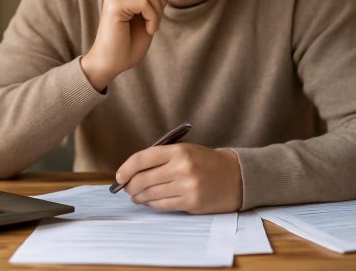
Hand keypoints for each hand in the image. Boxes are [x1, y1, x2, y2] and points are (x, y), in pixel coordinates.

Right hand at [81, 0, 167, 90]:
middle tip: (156, 20)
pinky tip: (149, 30)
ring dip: (158, 12)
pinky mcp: (114, 6)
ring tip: (151, 26)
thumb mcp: (144, 13)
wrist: (112, 62)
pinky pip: (145, 3)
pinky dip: (154, 18)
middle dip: (161, 1)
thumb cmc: (129, 41)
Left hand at [115, 143, 242, 213]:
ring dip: (138, 197)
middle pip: (143, 179)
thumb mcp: (185, 151)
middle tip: (126, 188)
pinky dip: (151, 204)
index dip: (126, 169)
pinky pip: (162, 205)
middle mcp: (181, 168)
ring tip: (136, 196)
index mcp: (178, 151)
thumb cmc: (206, 162)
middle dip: (130, 186)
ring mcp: (187, 186)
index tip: (119, 176)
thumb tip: (132, 173)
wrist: (236, 176)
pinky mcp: (191, 202)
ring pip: (150, 194)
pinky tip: (149, 202)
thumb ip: (160, 158)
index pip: (142, 159)